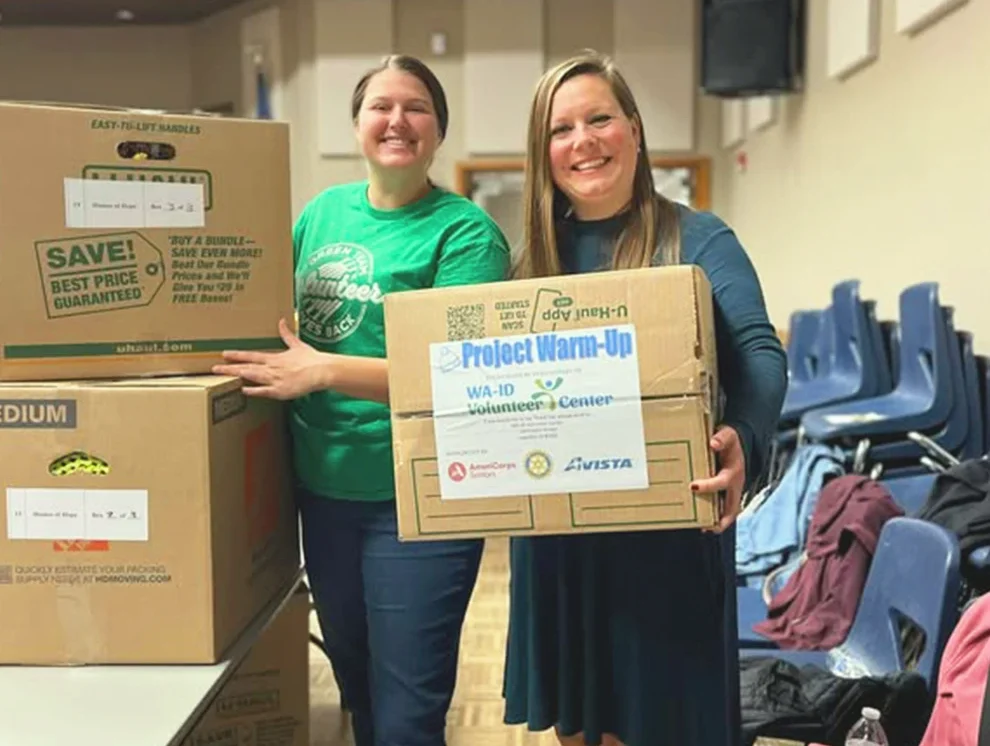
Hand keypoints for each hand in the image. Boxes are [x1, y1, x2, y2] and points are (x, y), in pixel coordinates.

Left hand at [212, 318, 330, 399]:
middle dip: (230, 367)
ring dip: (237, 375)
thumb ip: (287, 334)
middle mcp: (272, 368)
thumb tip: (281, 320)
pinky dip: (253, 390)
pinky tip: (242, 390)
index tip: (224, 354)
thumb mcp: (298, 344)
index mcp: (275, 358)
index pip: (251, 356)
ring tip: (222, 375)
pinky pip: (264, 391)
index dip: (237, 355)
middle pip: (247, 367)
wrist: (321, 370)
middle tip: (214, 368)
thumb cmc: (311, 359)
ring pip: (252, 376)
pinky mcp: (281, 391)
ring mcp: (275, 380)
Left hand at [690, 425, 744, 533]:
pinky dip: (716, 515)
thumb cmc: (730, 440)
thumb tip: (713, 443)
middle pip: (732, 506)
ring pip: (729, 510)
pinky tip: (703, 521)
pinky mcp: (728, 493)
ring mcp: (733, 491)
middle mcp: (735, 484)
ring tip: (705, 529)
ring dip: (719, 521)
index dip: (709, 486)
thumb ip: (721, 438)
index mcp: (734, 472)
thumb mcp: (727, 435)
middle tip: (708, 527)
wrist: (738, 442)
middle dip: (722, 519)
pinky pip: (724, 507)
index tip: (693, 487)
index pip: (722, 482)